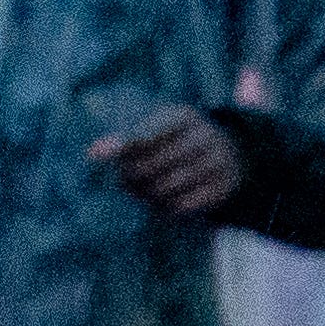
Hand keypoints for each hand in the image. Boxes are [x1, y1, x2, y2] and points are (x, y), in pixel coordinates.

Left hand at [94, 104, 248, 220]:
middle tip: (124, 180)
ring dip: (148, 194)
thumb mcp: (160, 131)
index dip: (123, 147)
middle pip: (154, 163)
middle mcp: (204, 137)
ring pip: (169, 186)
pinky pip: (185, 204)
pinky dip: (167, 208)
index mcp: (184, 117)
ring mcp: (217, 163)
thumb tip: (93, 153)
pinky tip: (160, 204)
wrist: (231, 154)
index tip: (95, 156)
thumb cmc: (179, 142)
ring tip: (141, 193)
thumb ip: (128, 140)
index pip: (148, 133)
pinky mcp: (223, 188)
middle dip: (132, 176)